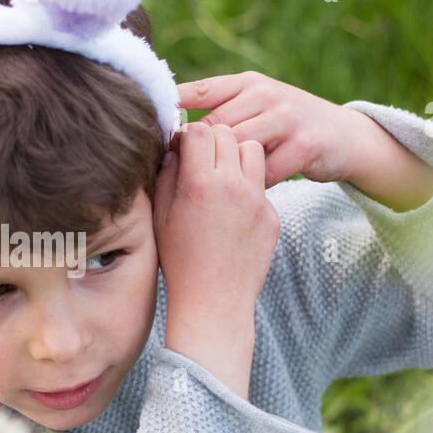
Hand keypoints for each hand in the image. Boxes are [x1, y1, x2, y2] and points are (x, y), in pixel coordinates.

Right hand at [154, 122, 280, 395]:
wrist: (214, 302)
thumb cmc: (178, 261)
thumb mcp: (160, 217)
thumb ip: (165, 176)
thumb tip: (174, 149)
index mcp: (200, 183)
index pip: (199, 130)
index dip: (186, 135)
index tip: (180, 150)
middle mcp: (233, 186)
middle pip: (226, 133)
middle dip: (210, 140)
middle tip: (199, 161)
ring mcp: (257, 200)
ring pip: (252, 150)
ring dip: (234, 155)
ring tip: (220, 178)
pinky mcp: (272, 215)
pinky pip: (261, 184)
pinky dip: (246, 186)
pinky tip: (232, 210)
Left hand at [176, 70, 366, 186]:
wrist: (345, 136)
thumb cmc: (287, 128)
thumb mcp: (257, 108)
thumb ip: (222, 111)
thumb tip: (171, 131)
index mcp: (248, 84)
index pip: (201, 91)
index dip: (173, 109)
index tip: (149, 128)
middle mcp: (266, 94)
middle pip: (215, 125)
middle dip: (196, 151)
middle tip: (180, 175)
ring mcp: (287, 118)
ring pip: (239, 146)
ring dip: (224, 170)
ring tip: (211, 189)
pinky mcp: (305, 144)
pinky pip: (266, 170)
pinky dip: (253, 185)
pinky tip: (245, 195)